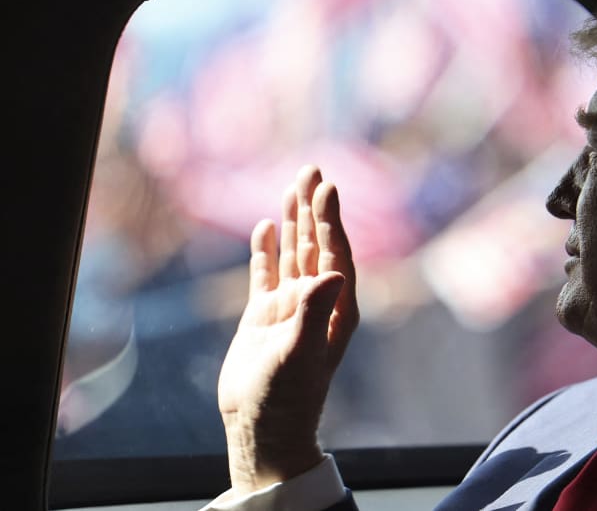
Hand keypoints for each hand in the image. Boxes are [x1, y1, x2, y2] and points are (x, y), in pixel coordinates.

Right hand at [217, 165, 358, 495]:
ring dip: (294, 222)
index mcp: (336, 308)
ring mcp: (291, 307)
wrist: (261, 428)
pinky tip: (266, 226)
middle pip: (318, 244)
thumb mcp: (299, 354)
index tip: (327, 187)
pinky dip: (266, 250)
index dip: (332, 219)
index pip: (336, 253)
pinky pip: (266, 274)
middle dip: (315, 208)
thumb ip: (315, 312)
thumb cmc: (286, 398)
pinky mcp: (265, 317)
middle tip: (312, 168)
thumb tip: (336, 272)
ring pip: (294, 253)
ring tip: (292, 186)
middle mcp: (318, 301)